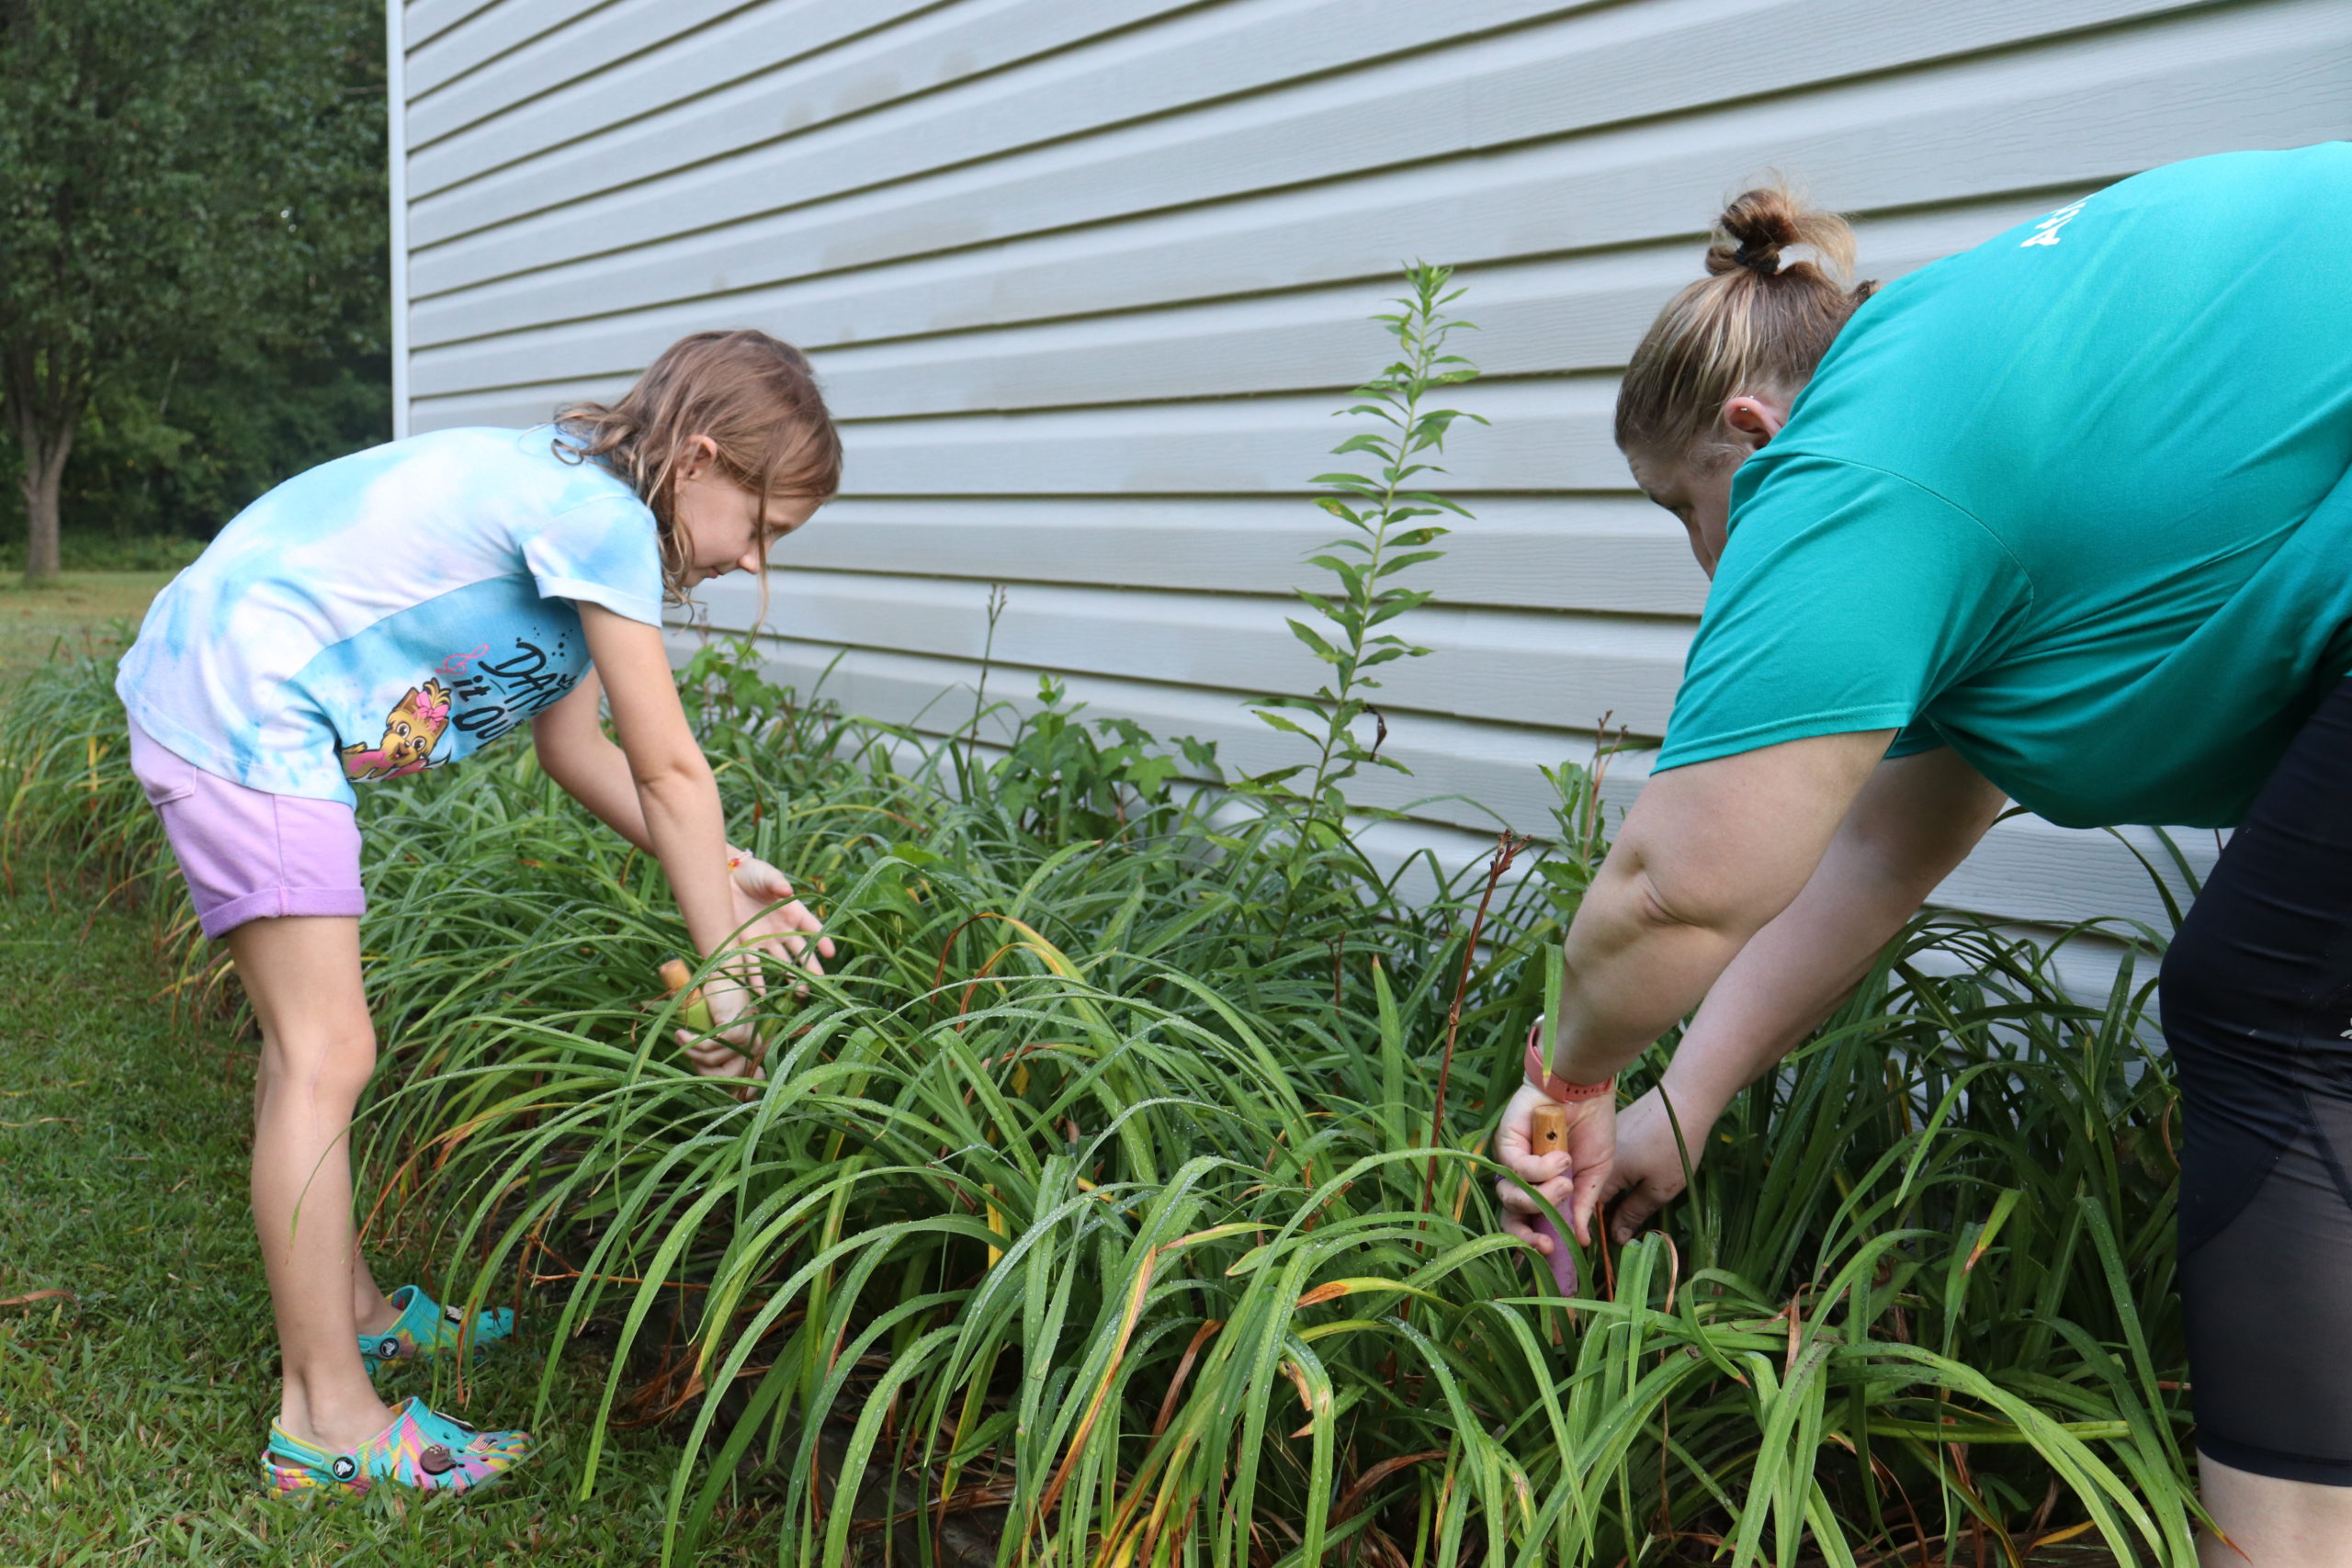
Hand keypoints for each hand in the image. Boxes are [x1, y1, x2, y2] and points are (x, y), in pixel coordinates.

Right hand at [676, 955, 764, 1098]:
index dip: (729, 1090)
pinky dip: (690, 1043)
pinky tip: (681, 1035)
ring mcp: (744, 1037)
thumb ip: (713, 1048)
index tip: (713, 1090)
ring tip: (680, 1039)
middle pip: (726, 1078)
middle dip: (702, 1072)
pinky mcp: (733, 1028)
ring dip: (691, 1053)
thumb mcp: (714, 1029)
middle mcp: (750, 1043)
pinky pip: (708, 1047)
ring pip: (712, 1061)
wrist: (720, 973)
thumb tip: (703, 1074)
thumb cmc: (715, 999)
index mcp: (749, 1046)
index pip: (745, 1079)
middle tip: (687, 1057)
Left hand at [728, 853, 835, 984]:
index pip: (812, 928)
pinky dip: (756, 978)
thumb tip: (787, 891)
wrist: (726, 876)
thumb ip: (777, 884)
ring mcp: (764, 937)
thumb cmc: (752, 873)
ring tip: (798, 993)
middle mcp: (781, 928)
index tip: (831, 954)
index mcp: (792, 911)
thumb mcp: (768, 875)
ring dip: (789, 976)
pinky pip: (752, 963)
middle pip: (799, 950)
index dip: (822, 940)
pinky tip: (762, 993)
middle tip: (821, 982)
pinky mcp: (744, 942)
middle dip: (810, 966)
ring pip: (780, 961)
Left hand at [1493, 1081, 1614, 1250]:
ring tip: (1566, 1183)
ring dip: (1541, 1197)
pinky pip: (1515, 1168)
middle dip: (1524, 1236)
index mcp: (1543, 1190)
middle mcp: (1522, 1179)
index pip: (1527, 1224)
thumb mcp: (1594, 1174)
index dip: (1532, 1243)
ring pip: (1510, 1196)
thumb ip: (1583, 1206)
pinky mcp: (1505, 1142)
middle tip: (1547, 1243)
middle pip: (1510, 1217)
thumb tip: (1581, 1242)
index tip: (1551, 1253)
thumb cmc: (1591, 1128)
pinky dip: (1540, 1170)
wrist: (1587, 1090)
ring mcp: (1511, 1161)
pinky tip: (1561, 1159)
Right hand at [1592, 1084, 1718, 1243]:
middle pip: (1592, 1191)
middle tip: (1625, 1228)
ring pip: (1601, 1174)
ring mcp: (1607, 1141)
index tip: (1607, 1243)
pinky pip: (1610, 1159)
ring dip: (1612, 1192)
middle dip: (1605, 1211)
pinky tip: (1636, 1177)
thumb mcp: (1658, 1190)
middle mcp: (1597, 1156)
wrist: (1684, 1101)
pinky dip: (1618, 1172)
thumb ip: (1634, 1213)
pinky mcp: (1617, 1130)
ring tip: (1631, 1205)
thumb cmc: (1673, 1149)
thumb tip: (1617, 1238)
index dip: (1595, 1227)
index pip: (1588, 1208)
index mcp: (1604, 1173)